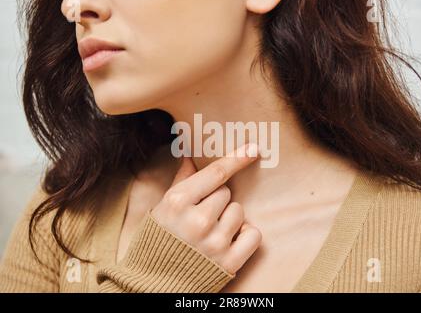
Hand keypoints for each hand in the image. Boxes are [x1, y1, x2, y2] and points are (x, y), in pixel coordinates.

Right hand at [150, 143, 261, 274]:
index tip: (252, 149)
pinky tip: (229, 241)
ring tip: (211, 232)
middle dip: (217, 202)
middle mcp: (197, 221)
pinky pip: (253, 235)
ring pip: (239, 212)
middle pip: (226, 193)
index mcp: (177, 202)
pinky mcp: (228, 262)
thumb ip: (181, 181)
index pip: (215, 173)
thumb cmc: (159, 240)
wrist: (155, 284)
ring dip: (229, 219)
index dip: (236, 159)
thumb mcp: (162, 208)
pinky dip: (245, 236)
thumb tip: (191, 156)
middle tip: (201, 217)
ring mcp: (214, 242)